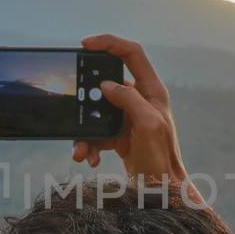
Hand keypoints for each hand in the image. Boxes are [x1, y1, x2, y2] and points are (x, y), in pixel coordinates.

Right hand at [71, 35, 193, 196]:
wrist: (160, 190)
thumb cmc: (161, 159)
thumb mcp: (148, 125)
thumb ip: (129, 100)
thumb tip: (106, 85)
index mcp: (152, 91)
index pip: (132, 54)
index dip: (109, 43)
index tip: (85, 45)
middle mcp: (140, 100)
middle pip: (105, 84)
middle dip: (86, 99)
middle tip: (73, 107)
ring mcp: (127, 117)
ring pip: (95, 112)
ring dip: (84, 132)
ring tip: (81, 151)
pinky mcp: (118, 135)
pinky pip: (95, 133)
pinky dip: (88, 145)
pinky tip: (89, 158)